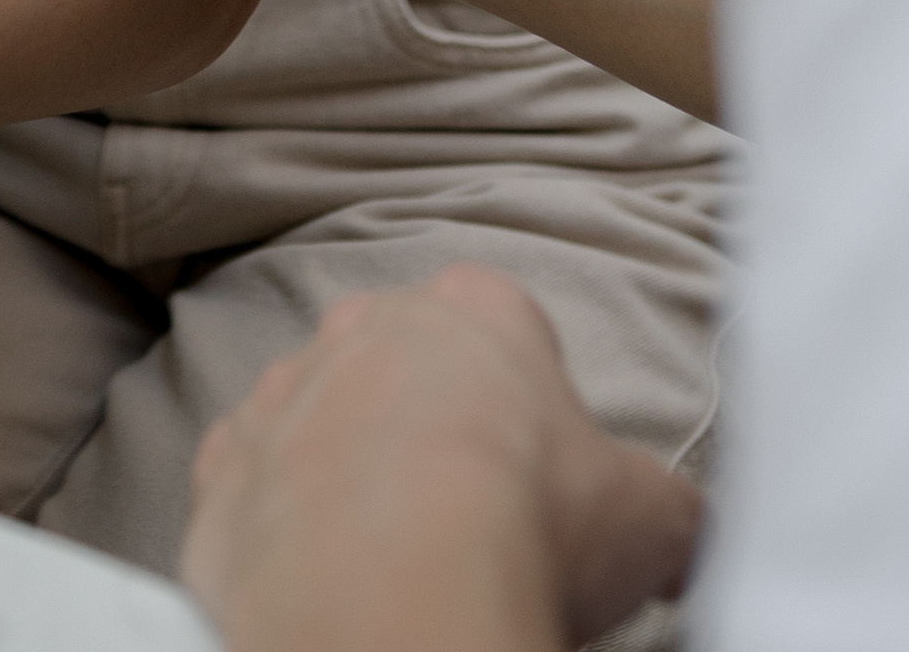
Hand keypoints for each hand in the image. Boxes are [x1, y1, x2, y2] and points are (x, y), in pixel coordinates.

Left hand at [183, 272, 702, 651]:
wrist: (389, 596)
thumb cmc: (525, 526)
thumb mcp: (650, 519)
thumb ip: (673, 512)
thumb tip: (689, 542)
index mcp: (475, 312)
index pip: (506, 326)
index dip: (526, 400)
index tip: (540, 470)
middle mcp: (366, 328)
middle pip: (403, 365)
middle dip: (430, 425)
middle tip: (469, 521)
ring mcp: (283, 394)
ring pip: (317, 419)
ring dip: (346, 474)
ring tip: (393, 564)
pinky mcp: (220, 472)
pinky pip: (250, 486)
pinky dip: (277, 526)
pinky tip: (320, 577)